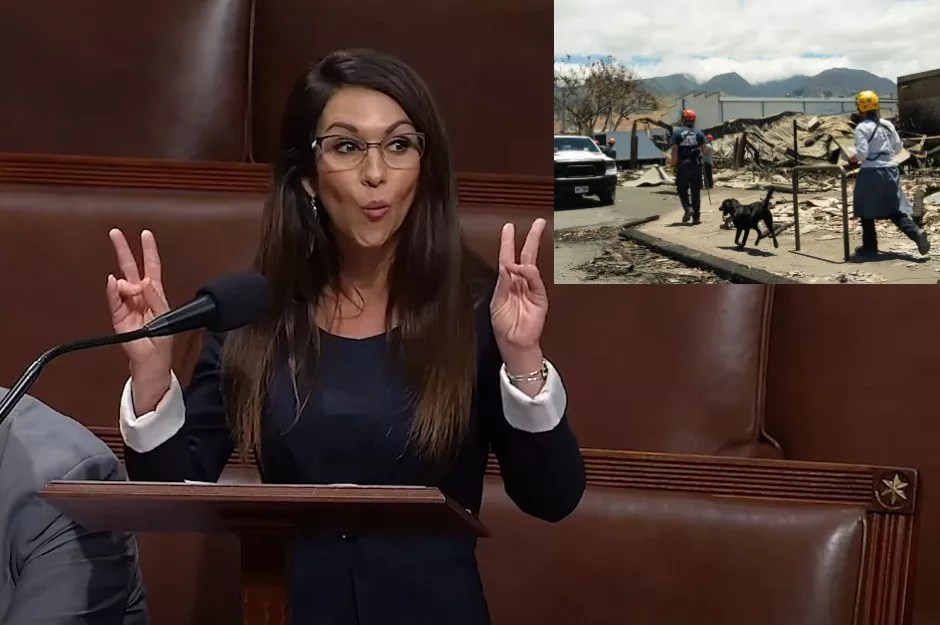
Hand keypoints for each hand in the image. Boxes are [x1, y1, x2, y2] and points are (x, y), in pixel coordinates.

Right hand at [106, 229, 172, 399]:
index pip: (152, 267)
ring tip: (130, 287)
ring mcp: (128, 305)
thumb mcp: (165, 318)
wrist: (152, 362)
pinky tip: (113, 282)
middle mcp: (140, 296)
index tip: (146, 234)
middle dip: (124, 251)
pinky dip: (114, 290)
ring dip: (126, 282)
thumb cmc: (161, 342)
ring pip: (123, 284)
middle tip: (115, 233)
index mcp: (155, 294)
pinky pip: (115, 300)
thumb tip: (145, 282)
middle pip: (132, 269)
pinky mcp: (119, 317)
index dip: (149, 250)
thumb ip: (156, 299)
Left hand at [490, 219, 548, 361]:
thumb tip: (506, 265)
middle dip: (531, 238)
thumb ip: (502, 283)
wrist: (514, 344)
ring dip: (529, 255)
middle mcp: (520, 283)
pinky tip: (524, 269)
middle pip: (526, 256)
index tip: (509, 227)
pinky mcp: (540, 298)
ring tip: (526, 247)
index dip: (508, 242)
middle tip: (538, 223)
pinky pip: (535, 282)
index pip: (507, 257)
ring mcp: (531, 289)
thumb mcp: (497, 302)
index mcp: (508, 282)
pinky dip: (530, 274)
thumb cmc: (504, 326)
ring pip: (532, 265)